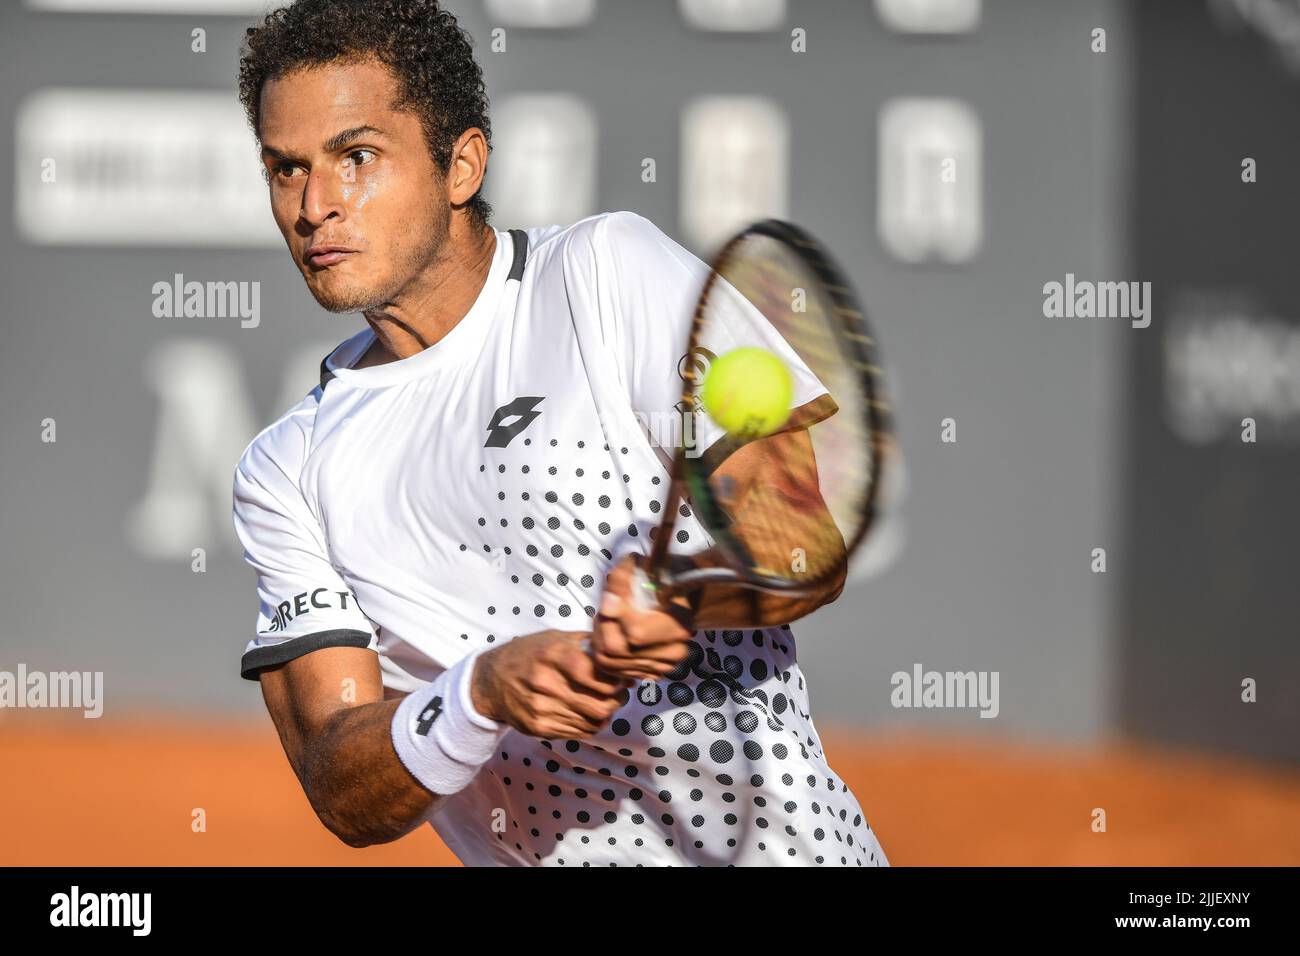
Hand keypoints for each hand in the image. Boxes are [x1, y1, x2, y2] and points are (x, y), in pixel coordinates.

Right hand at [471, 630, 627, 738]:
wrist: (490, 681)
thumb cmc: (527, 654)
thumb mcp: (554, 637)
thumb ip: (586, 643)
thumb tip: (620, 651)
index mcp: (552, 655)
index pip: (597, 675)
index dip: (615, 679)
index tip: (621, 676)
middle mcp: (546, 683)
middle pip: (600, 704)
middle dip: (617, 700)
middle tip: (620, 693)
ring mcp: (541, 708)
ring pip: (593, 721)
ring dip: (607, 714)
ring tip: (607, 703)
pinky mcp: (539, 727)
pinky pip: (578, 732)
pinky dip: (591, 724)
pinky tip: (589, 713)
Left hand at [590, 554, 695, 681]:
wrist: (682, 595)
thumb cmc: (662, 577)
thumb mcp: (643, 565)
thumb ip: (623, 577)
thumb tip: (609, 603)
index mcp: (678, 624)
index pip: (635, 633)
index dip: (613, 616)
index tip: (608, 597)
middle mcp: (674, 651)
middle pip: (616, 650)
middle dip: (601, 627)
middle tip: (603, 609)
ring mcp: (663, 667)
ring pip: (609, 662)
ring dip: (599, 640)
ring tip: (607, 620)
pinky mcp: (651, 674)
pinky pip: (614, 672)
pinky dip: (606, 654)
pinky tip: (614, 635)